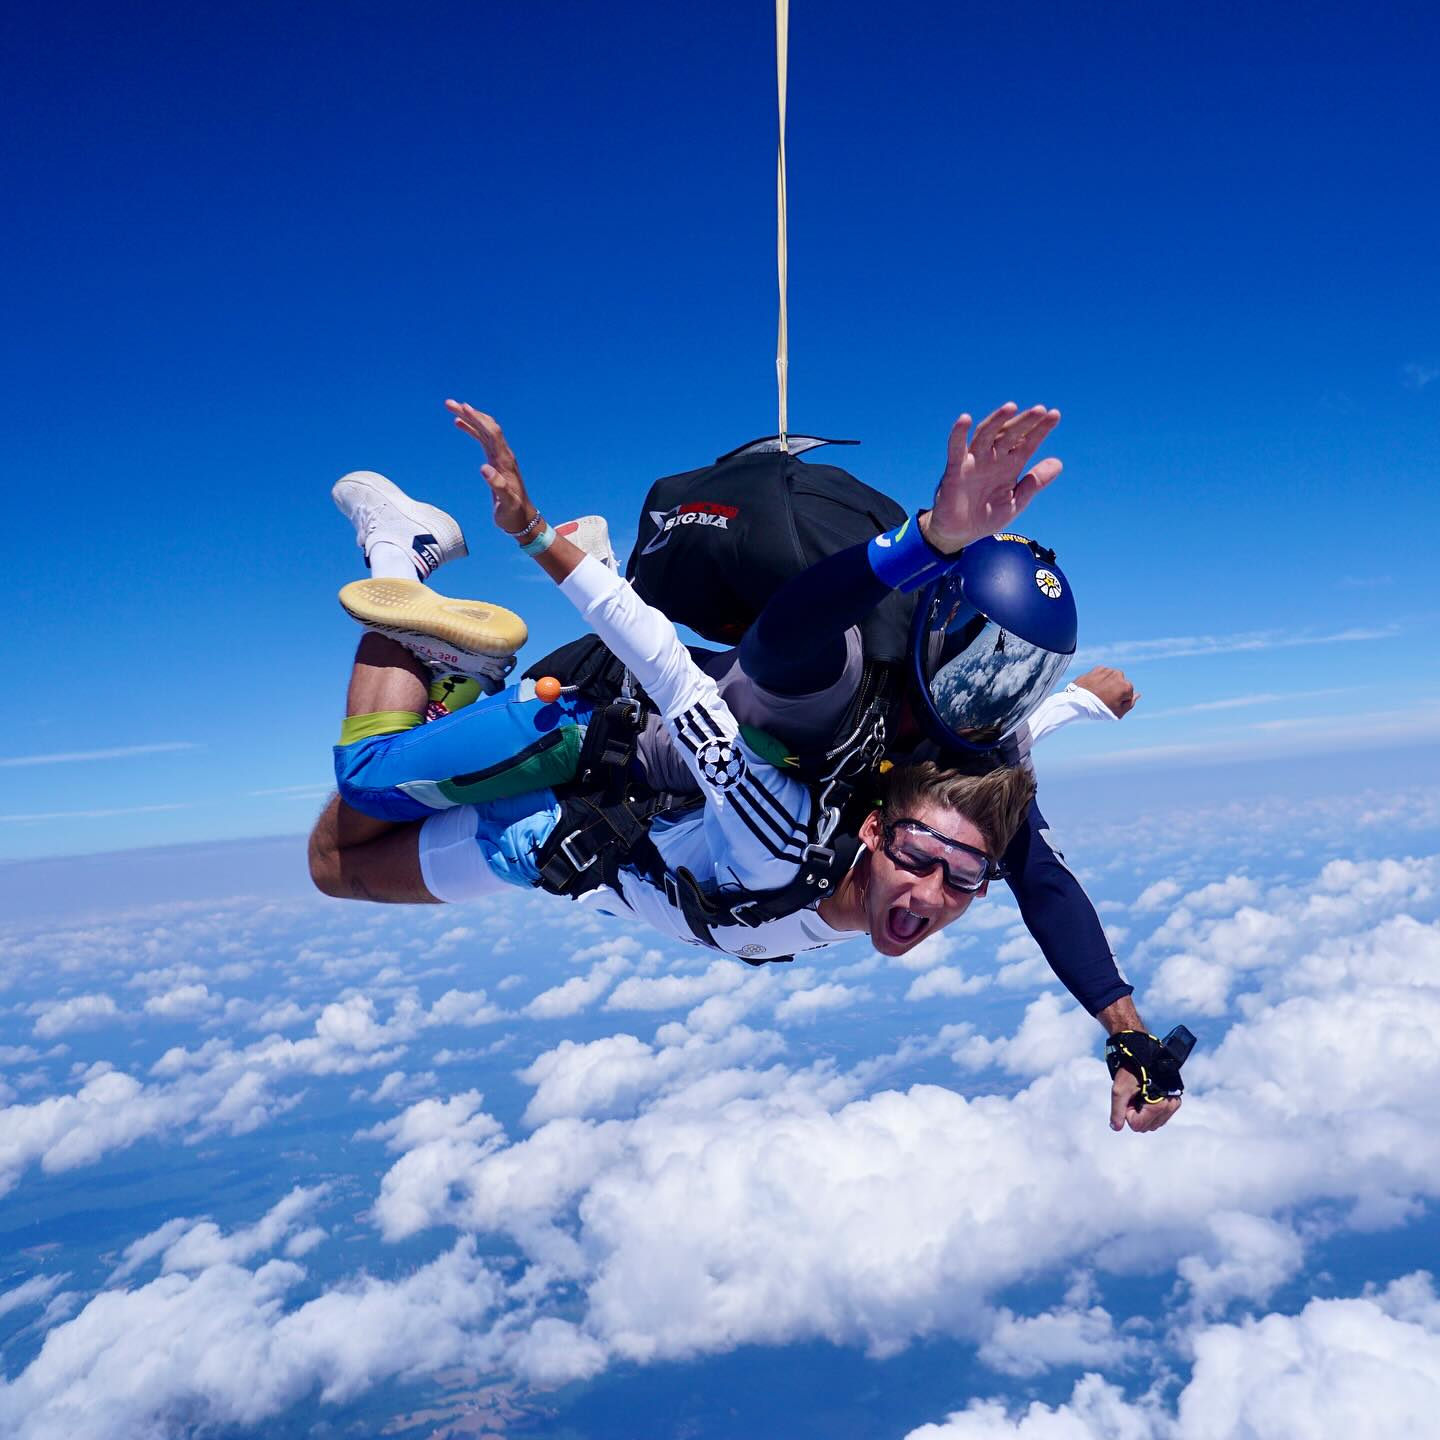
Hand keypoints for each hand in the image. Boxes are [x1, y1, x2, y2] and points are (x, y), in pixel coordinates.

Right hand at [445, 400, 538, 534]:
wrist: (522, 519)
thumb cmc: (514, 513)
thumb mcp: (506, 503)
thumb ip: (497, 486)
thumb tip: (484, 469)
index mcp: (506, 461)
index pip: (492, 434)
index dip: (479, 420)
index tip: (464, 407)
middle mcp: (503, 455)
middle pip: (487, 427)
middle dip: (470, 413)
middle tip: (449, 403)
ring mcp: (499, 457)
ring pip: (484, 430)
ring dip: (469, 417)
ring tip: (451, 407)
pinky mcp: (495, 461)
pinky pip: (482, 439)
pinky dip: (471, 429)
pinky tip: (460, 423)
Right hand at [920, 402, 1062, 553]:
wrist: (959, 534)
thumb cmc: (986, 517)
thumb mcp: (1015, 501)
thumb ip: (1034, 483)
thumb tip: (1059, 462)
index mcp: (1009, 466)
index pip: (1027, 442)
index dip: (1040, 429)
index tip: (1055, 415)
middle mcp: (993, 459)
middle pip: (1010, 434)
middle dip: (1024, 422)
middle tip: (1039, 410)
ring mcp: (974, 462)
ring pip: (986, 435)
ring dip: (997, 420)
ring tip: (1011, 407)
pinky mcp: (955, 470)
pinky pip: (956, 449)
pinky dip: (958, 434)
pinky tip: (964, 419)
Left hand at [1074, 665, 1140, 717]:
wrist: (1078, 702)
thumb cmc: (1099, 709)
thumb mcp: (1118, 712)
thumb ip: (1131, 703)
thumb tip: (1138, 694)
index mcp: (1127, 686)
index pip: (1128, 694)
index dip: (1120, 700)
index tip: (1111, 703)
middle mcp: (1119, 675)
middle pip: (1120, 684)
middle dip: (1115, 690)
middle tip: (1103, 698)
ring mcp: (1108, 670)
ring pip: (1111, 678)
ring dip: (1107, 684)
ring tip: (1097, 693)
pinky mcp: (1097, 668)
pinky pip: (1102, 674)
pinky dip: (1099, 679)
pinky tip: (1093, 687)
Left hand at [1109, 1070, 1180, 1133]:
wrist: (1146, 1053)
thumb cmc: (1132, 1070)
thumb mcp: (1120, 1090)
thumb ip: (1117, 1111)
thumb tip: (1116, 1128)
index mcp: (1158, 1107)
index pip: (1137, 1125)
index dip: (1128, 1112)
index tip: (1129, 1097)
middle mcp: (1169, 1107)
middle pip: (1146, 1127)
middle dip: (1136, 1113)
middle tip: (1134, 1095)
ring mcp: (1173, 1105)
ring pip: (1154, 1123)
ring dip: (1144, 1113)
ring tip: (1141, 1094)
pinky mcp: (1174, 1101)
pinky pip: (1161, 1117)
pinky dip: (1152, 1111)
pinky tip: (1148, 1095)